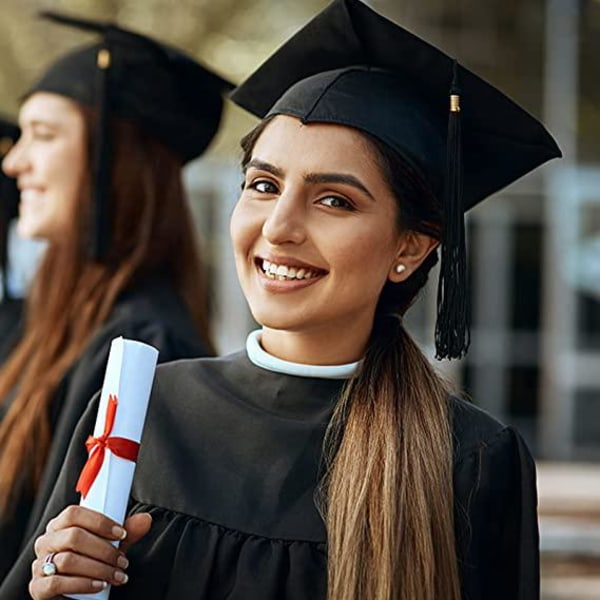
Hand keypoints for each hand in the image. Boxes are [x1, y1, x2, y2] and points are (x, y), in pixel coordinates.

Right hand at [28, 505, 151, 599]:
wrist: (75, 594)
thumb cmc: (92, 561)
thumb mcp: (110, 545)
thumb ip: (127, 532)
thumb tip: (146, 519)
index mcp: (61, 524)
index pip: (74, 513)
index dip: (100, 521)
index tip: (122, 532)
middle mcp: (47, 541)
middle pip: (73, 536)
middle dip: (104, 549)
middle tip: (123, 560)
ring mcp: (39, 564)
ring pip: (68, 560)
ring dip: (98, 569)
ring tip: (117, 575)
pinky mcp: (37, 587)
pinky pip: (57, 583)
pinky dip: (82, 584)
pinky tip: (99, 586)